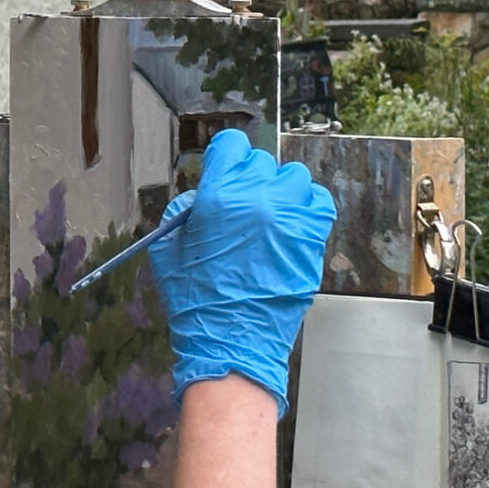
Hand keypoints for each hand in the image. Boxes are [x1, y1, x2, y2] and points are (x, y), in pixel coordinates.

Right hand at [145, 129, 335, 414]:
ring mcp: (289, 219)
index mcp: (219, 196)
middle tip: (244, 204)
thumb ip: (183, 213)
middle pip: (262, 163)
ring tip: (271, 214)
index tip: (226, 169)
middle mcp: (258, 200)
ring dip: (281, 191)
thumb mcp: (169, 250)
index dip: (226, 157)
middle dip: (250, 179)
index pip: (232, 146)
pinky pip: (319, 203)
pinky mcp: (311, 240)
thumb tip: (202, 196)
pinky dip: (307, 207)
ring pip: (294, 178)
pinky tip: (293, 222)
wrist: (231, 342)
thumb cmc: (196, 301)